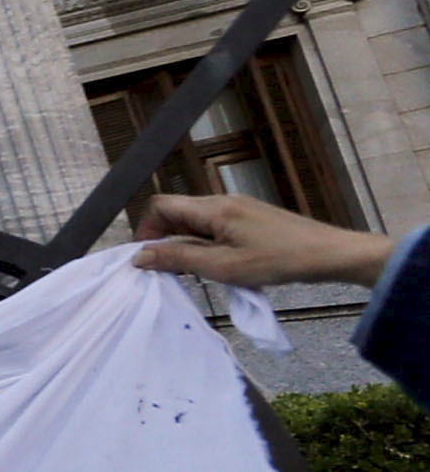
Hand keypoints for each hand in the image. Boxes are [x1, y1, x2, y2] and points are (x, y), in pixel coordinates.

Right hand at [133, 190, 399, 289]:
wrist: (330, 254)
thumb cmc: (279, 261)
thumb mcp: (224, 267)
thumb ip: (179, 258)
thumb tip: (140, 255)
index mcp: (214, 209)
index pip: (161, 206)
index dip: (146, 231)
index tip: (149, 259)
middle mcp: (223, 201)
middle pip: (177, 212)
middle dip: (165, 239)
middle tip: (172, 270)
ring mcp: (239, 207)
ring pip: (195, 220)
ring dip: (187, 244)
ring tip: (199, 271)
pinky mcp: (251, 217)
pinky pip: (215, 225)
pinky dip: (206, 243)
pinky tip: (221, 264)